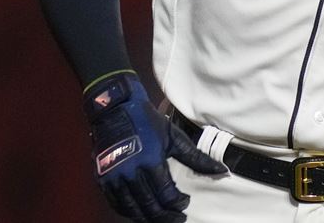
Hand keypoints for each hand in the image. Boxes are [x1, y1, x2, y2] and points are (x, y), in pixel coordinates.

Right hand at [84, 71, 226, 221]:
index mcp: (150, 161)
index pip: (167, 194)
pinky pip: (116, 204)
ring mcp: (114, 178)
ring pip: (132, 209)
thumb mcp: (173, 137)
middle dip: (166, 216)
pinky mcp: (102, 179)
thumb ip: (196, 157)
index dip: (178, 203)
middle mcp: (131, 173)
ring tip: (160, 219)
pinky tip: (139, 213)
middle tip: (177, 219)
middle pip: (150, 206)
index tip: (185, 203)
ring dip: (148, 218)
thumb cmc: (147, 122)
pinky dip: (129, 212)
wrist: (114, 111)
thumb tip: (221, 170)